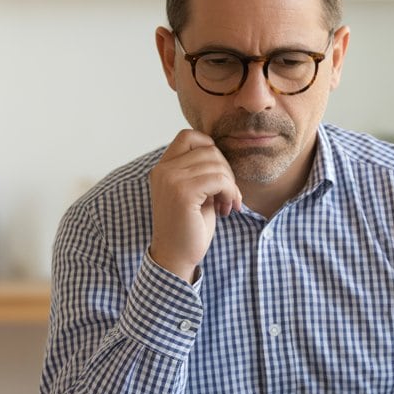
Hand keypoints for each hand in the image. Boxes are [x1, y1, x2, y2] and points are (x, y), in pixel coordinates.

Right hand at [148, 129, 242, 280]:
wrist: (175, 258)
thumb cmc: (188, 227)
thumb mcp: (193, 192)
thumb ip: (200, 171)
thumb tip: (221, 153)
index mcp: (162, 168)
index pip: (189, 136)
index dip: (210, 148)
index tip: (218, 175)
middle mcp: (163, 170)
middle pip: (209, 150)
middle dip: (226, 171)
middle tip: (228, 196)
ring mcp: (171, 180)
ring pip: (217, 164)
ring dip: (230, 185)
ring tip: (227, 204)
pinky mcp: (183, 193)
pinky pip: (219, 179)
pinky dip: (230, 192)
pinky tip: (227, 208)